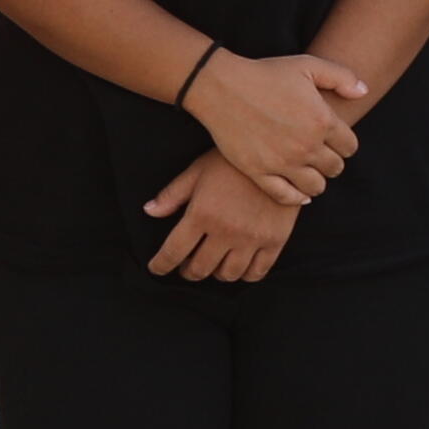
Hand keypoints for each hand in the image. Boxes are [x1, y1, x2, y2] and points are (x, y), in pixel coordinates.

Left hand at [145, 153, 296, 282]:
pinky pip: (256, 272)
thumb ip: (173, 194)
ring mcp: (252, 238)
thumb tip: (149, 211)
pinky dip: (244, 275)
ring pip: (227, 274)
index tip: (157, 268)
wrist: (278, 154)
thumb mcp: (198, 170)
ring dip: (216, 273)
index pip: (173, 252)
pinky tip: (239, 265)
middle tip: (186, 266)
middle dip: (188, 271)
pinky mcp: (275, 240)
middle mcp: (226, 231)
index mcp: (202, 214)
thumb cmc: (233, 160)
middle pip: (199, 268)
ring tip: (214, 263)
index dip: (161, 265)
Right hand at [183, 49, 368, 205]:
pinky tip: (300, 193)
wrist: (222, 87)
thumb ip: (341, 77)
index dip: (345, 144)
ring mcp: (283, 162)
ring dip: (317, 181)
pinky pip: (286, 196)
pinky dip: (296, 197)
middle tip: (322, 156)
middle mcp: (306, 146)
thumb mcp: (308, 65)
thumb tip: (364, 91)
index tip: (336, 141)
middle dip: (332, 162)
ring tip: (310, 172)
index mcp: (322, 121)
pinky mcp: (259, 173)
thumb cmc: (266, 73)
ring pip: (315, 187)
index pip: (350, 147)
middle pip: (335, 168)